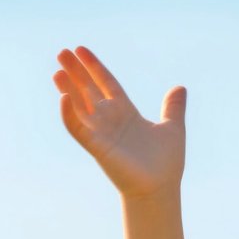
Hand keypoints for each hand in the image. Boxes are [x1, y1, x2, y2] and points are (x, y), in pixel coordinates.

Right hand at [53, 46, 185, 200]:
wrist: (160, 188)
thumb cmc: (166, 163)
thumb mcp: (172, 127)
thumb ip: (173, 107)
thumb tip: (180, 88)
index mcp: (125, 112)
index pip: (105, 83)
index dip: (93, 66)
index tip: (81, 49)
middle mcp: (110, 120)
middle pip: (88, 90)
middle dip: (75, 72)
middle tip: (62, 53)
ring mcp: (102, 133)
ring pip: (79, 107)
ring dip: (68, 89)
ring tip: (58, 71)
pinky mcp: (97, 147)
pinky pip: (78, 128)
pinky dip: (69, 114)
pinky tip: (64, 98)